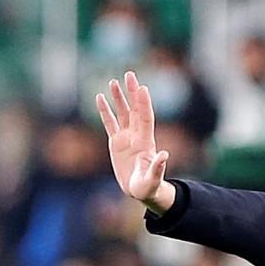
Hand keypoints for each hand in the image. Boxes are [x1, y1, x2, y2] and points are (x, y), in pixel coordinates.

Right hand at [95, 71, 175, 212]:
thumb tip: (165, 154)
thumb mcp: (153, 179)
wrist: (140, 190)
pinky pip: (109, 123)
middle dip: (132, 93)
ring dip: (118, 98)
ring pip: (122, 113)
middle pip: (134, 110)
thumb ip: (157, 167)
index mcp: (146, 142)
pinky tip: (99, 98)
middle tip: (129, 74)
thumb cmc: (148, 187)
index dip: (144, 103)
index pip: (145, 118)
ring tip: (113, 81)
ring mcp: (126, 138)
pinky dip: (104, 111)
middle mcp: (136, 136)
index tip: (142, 88)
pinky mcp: (116, 143)